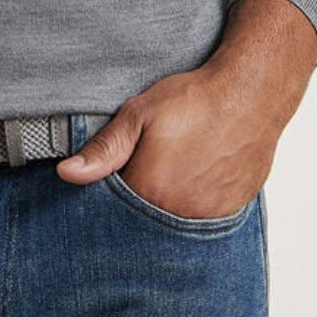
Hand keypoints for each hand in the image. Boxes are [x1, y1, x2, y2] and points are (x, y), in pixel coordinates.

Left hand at [54, 61, 288, 219]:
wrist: (250, 95)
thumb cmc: (194, 99)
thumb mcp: (139, 114)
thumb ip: (104, 149)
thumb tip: (67, 173)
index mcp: (149, 191)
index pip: (114, 209)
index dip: (110, 190)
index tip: (116, 172)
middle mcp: (178, 214)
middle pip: (143, 219)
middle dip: (137, 198)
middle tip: (148, 163)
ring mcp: (206, 217)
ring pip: (172, 221)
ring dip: (164, 204)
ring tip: (170, 168)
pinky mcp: (228, 213)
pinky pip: (199, 220)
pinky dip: (190, 204)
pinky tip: (191, 176)